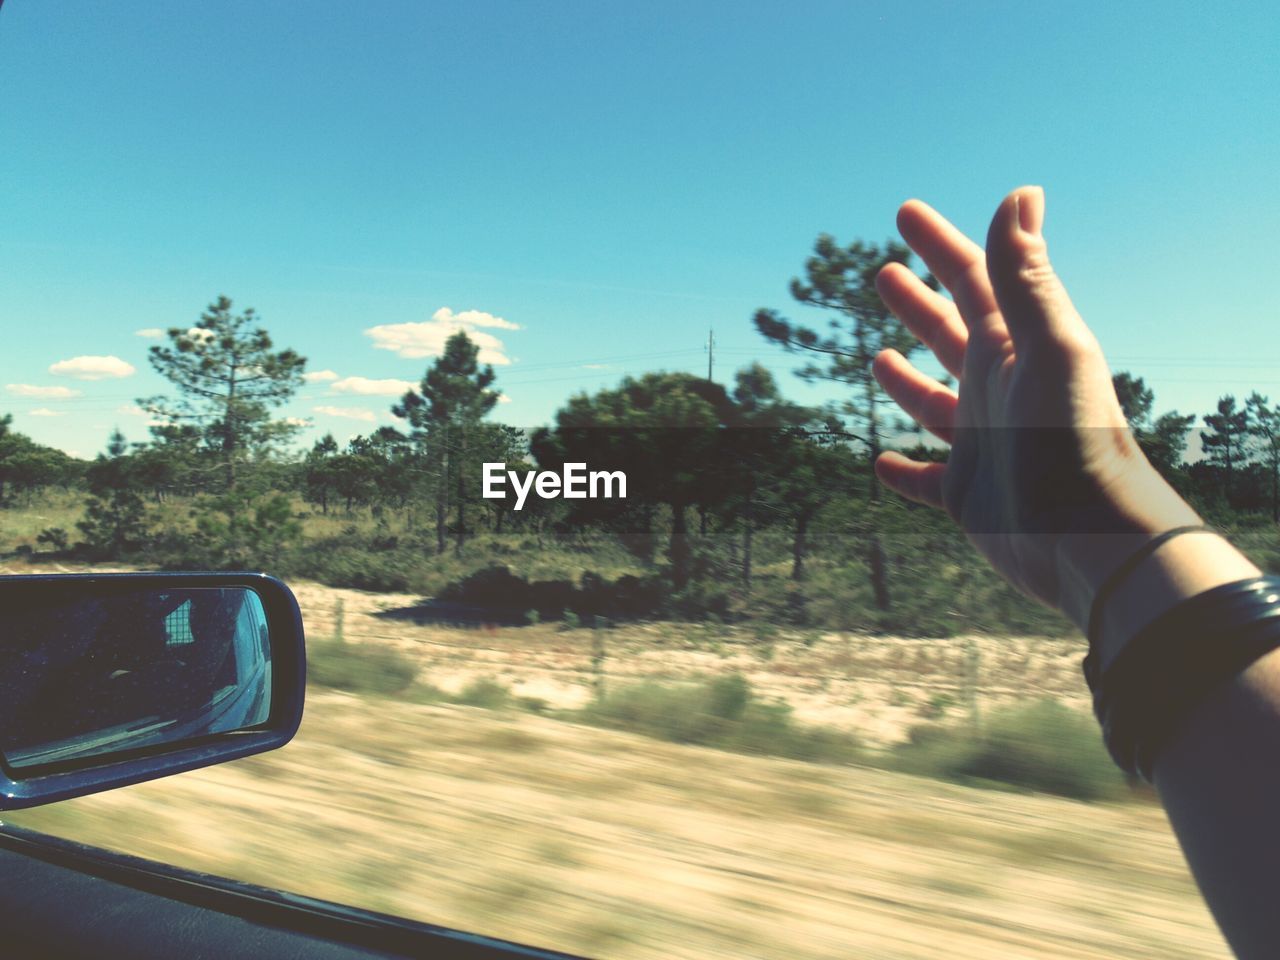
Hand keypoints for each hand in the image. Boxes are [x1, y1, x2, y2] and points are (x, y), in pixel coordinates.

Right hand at [871, 187, 1201, 628]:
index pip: (973, 281)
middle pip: (948, 334)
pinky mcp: (967, 495)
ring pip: (933, 402)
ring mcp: (982, 443)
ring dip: (905, 380)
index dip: (940, 244)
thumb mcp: (1048, 348)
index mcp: (1014, 349)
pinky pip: (926, 479)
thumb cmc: (1073, 441)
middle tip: (882, 272)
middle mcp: (997, 390)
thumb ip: (1027, 277)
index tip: (905, 212)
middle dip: (917, 302)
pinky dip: (903, 471)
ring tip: (877, 357)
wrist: (1088, 540)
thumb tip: (1021, 193)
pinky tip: (881, 463)